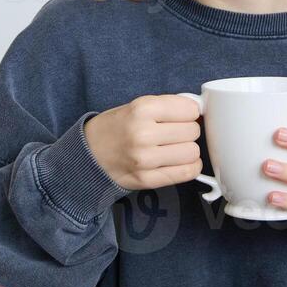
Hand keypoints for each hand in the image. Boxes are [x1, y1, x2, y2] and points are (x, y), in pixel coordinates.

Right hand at [83, 95, 201, 191]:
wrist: (87, 155)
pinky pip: (186, 172)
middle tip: (174, 133)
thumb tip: (199, 111)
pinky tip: (178, 162)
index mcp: (141, 109)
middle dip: (188, 131)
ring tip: (174, 148)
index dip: (190, 112)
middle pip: (192, 131)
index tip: (182, 116)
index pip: (189, 109)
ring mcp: (145, 159)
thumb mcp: (136, 106)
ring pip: (192, 152)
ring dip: (188, 150)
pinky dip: (189, 167)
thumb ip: (167, 106)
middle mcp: (143, 134)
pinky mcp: (147, 180)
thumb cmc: (115, 128)